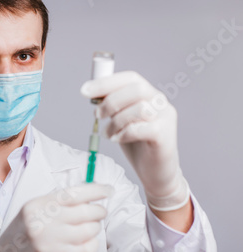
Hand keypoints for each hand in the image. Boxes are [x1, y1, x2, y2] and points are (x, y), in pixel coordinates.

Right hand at [0, 184, 112, 251]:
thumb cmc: (21, 235)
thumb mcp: (32, 211)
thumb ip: (56, 202)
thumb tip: (88, 195)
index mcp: (37, 205)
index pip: (72, 193)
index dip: (95, 190)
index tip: (107, 190)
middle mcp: (43, 222)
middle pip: (85, 211)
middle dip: (98, 211)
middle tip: (100, 212)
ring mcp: (51, 243)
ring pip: (90, 229)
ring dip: (94, 228)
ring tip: (87, 229)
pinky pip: (88, 248)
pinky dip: (91, 244)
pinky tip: (83, 243)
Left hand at [80, 71, 189, 210]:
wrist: (156, 173)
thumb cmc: (137, 143)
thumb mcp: (121, 119)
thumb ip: (113, 105)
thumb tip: (92, 92)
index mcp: (150, 94)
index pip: (130, 78)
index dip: (107, 82)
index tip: (85, 90)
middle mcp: (161, 103)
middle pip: (136, 89)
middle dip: (111, 101)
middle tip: (98, 115)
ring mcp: (166, 119)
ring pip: (140, 109)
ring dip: (117, 121)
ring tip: (109, 133)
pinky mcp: (165, 137)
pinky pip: (142, 129)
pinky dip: (124, 134)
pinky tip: (118, 139)